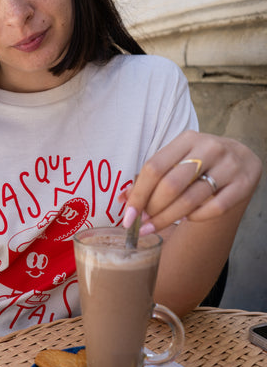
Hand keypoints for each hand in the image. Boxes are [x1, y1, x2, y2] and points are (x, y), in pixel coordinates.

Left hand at [119, 130, 261, 234]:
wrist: (240, 160)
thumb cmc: (200, 163)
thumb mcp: (177, 161)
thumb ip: (151, 178)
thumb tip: (123, 199)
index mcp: (187, 139)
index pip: (154, 167)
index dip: (138, 194)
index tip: (127, 216)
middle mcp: (209, 148)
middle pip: (171, 185)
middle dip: (152, 209)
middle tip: (143, 223)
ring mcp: (229, 165)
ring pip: (191, 199)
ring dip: (168, 218)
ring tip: (154, 226)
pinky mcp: (244, 184)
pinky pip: (214, 209)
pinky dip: (195, 218)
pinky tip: (186, 219)